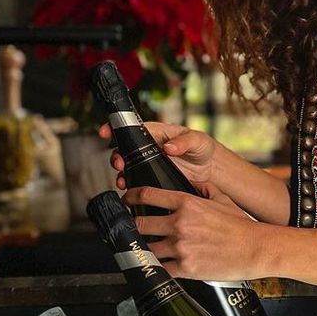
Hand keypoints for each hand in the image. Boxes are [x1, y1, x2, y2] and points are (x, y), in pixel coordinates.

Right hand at [99, 121, 217, 191]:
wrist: (211, 169)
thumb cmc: (203, 148)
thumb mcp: (197, 140)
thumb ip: (183, 142)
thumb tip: (168, 147)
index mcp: (157, 132)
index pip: (132, 127)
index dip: (116, 128)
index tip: (105, 132)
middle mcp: (149, 147)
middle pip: (125, 149)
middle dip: (117, 155)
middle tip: (119, 162)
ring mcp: (149, 163)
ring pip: (127, 166)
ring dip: (121, 172)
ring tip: (122, 179)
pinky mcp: (153, 178)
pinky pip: (136, 180)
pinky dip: (129, 184)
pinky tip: (129, 189)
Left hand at [121, 184, 268, 281]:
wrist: (256, 249)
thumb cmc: (241, 226)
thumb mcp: (223, 199)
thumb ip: (205, 188)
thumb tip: (194, 182)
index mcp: (187, 203)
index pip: (148, 195)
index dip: (131, 197)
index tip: (126, 200)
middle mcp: (180, 223)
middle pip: (140, 224)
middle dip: (133, 226)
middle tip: (133, 229)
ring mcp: (181, 247)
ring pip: (147, 248)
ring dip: (144, 249)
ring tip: (143, 250)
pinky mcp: (186, 268)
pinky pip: (160, 268)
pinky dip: (156, 268)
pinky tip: (155, 266)